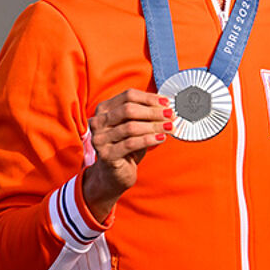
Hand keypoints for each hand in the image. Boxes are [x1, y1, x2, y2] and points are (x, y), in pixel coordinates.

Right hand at [82, 89, 174, 219]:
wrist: (114, 173)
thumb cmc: (127, 145)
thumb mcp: (135, 125)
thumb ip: (145, 114)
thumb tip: (167, 106)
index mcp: (104, 109)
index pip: (128, 95)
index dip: (150, 98)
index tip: (167, 102)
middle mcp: (98, 122)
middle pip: (129, 109)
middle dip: (153, 111)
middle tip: (171, 114)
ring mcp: (100, 139)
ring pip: (131, 127)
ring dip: (154, 126)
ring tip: (169, 127)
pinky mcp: (106, 155)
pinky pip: (131, 143)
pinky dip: (149, 139)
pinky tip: (161, 138)